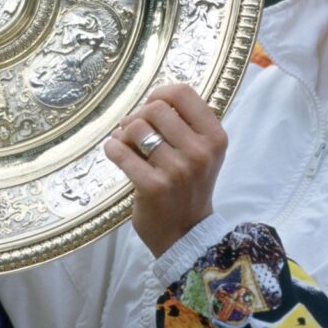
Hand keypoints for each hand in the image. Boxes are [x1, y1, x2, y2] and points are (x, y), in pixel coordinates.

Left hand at [104, 84, 227, 257]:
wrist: (185, 234)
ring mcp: (177, 170)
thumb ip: (183, 124)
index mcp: (215, 137)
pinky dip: (112, 149)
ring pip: (136, 128)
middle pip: (156, 108)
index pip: (183, 93)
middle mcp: (200, 151)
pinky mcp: (153, 186)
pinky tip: (116, 154)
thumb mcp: (201, 152)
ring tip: (126, 145)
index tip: (151, 107)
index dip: (160, 94)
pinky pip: (120, 152)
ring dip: (124, 134)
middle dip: (139, 116)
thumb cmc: (189, 188)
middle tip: (135, 132)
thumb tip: (146, 102)